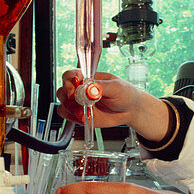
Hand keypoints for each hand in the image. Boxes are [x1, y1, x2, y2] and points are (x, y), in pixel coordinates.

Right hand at [55, 70, 170, 140]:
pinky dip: (71, 117)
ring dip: (70, 109)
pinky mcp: (80, 115)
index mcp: (87, 78)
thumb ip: (101, 86)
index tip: (74, 90)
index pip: (70, 75)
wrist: (130, 110)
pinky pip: (67, 115)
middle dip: (68, 98)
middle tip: (80, 104)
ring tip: (83, 113)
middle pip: (62, 90)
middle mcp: (80, 89)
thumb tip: (89, 88)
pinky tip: (83, 117)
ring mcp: (79, 103)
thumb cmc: (125, 94)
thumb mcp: (116, 87)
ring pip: (62, 104)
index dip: (68, 82)